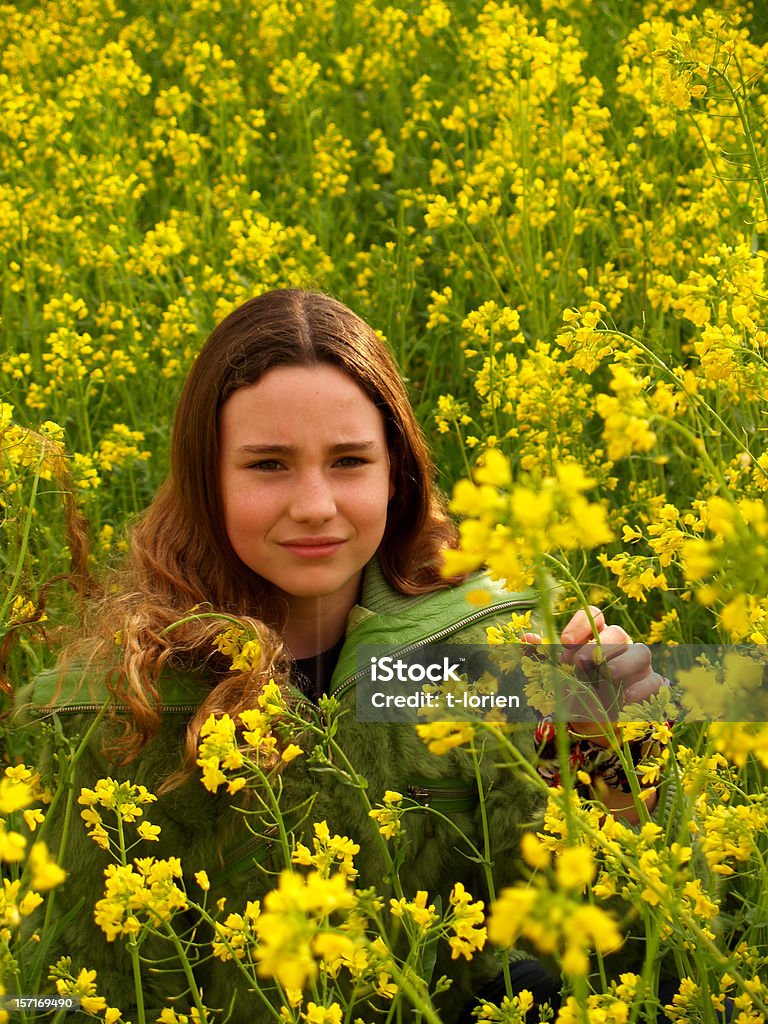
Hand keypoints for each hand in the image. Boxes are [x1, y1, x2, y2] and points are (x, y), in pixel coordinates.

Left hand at [522, 605, 664, 712]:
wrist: (594, 721)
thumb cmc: (575, 689)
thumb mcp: (555, 674)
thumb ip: (542, 657)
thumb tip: (526, 638)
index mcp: (596, 635)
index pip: (594, 615)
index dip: (581, 624)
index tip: (565, 642)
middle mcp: (621, 645)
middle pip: (617, 632)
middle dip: (598, 646)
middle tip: (579, 663)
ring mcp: (639, 665)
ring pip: (641, 652)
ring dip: (622, 663)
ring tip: (605, 675)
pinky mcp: (652, 685)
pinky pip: (654, 682)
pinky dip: (641, 689)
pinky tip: (624, 698)